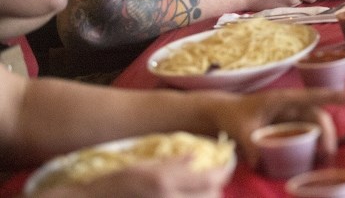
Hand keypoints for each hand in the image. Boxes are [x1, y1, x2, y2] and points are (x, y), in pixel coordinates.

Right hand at [37, 158, 231, 197]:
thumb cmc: (111, 185)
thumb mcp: (141, 166)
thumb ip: (172, 164)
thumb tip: (196, 157)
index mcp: (165, 183)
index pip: (211, 179)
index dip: (224, 172)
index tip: (226, 165)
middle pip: (212, 197)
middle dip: (215, 188)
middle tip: (210, 179)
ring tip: (196, 191)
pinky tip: (182, 197)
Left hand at [211, 87, 344, 168]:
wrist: (224, 113)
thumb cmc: (233, 114)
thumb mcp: (239, 128)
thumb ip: (249, 145)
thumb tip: (260, 163)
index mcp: (282, 99)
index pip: (312, 96)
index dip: (334, 95)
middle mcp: (291, 106)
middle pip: (318, 116)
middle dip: (328, 134)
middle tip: (327, 155)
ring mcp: (291, 116)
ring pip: (316, 126)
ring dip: (324, 141)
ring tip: (324, 160)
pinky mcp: (289, 126)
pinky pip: (307, 134)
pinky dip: (314, 145)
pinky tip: (315, 160)